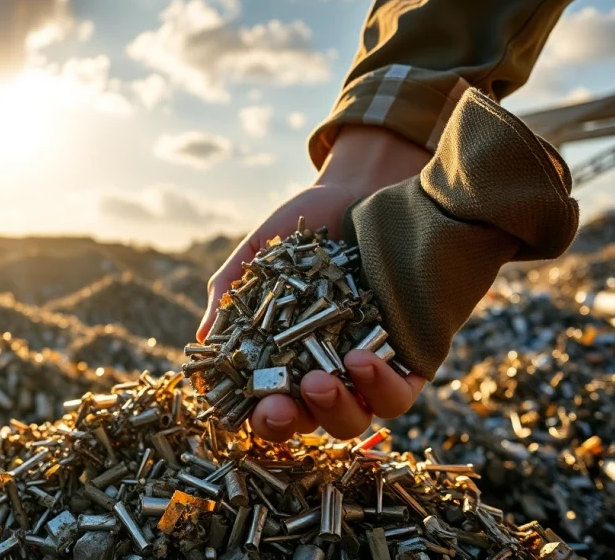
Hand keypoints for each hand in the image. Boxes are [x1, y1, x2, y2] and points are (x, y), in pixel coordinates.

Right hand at [196, 125, 432, 440]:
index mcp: (286, 358)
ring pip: (356, 418)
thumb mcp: (259, 256)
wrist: (360, 190)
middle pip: (310, 423)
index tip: (253, 408)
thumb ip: (230, 295)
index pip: (269, 407)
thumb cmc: (304, 225)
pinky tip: (362, 357)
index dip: (260, 418)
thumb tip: (205, 343)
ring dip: (336, 410)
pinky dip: (381, 387)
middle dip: (292, 422)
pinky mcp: (409, 358)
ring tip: (322, 379)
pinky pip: (400, 393)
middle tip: (281, 404)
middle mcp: (327, 370)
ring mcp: (368, 368)